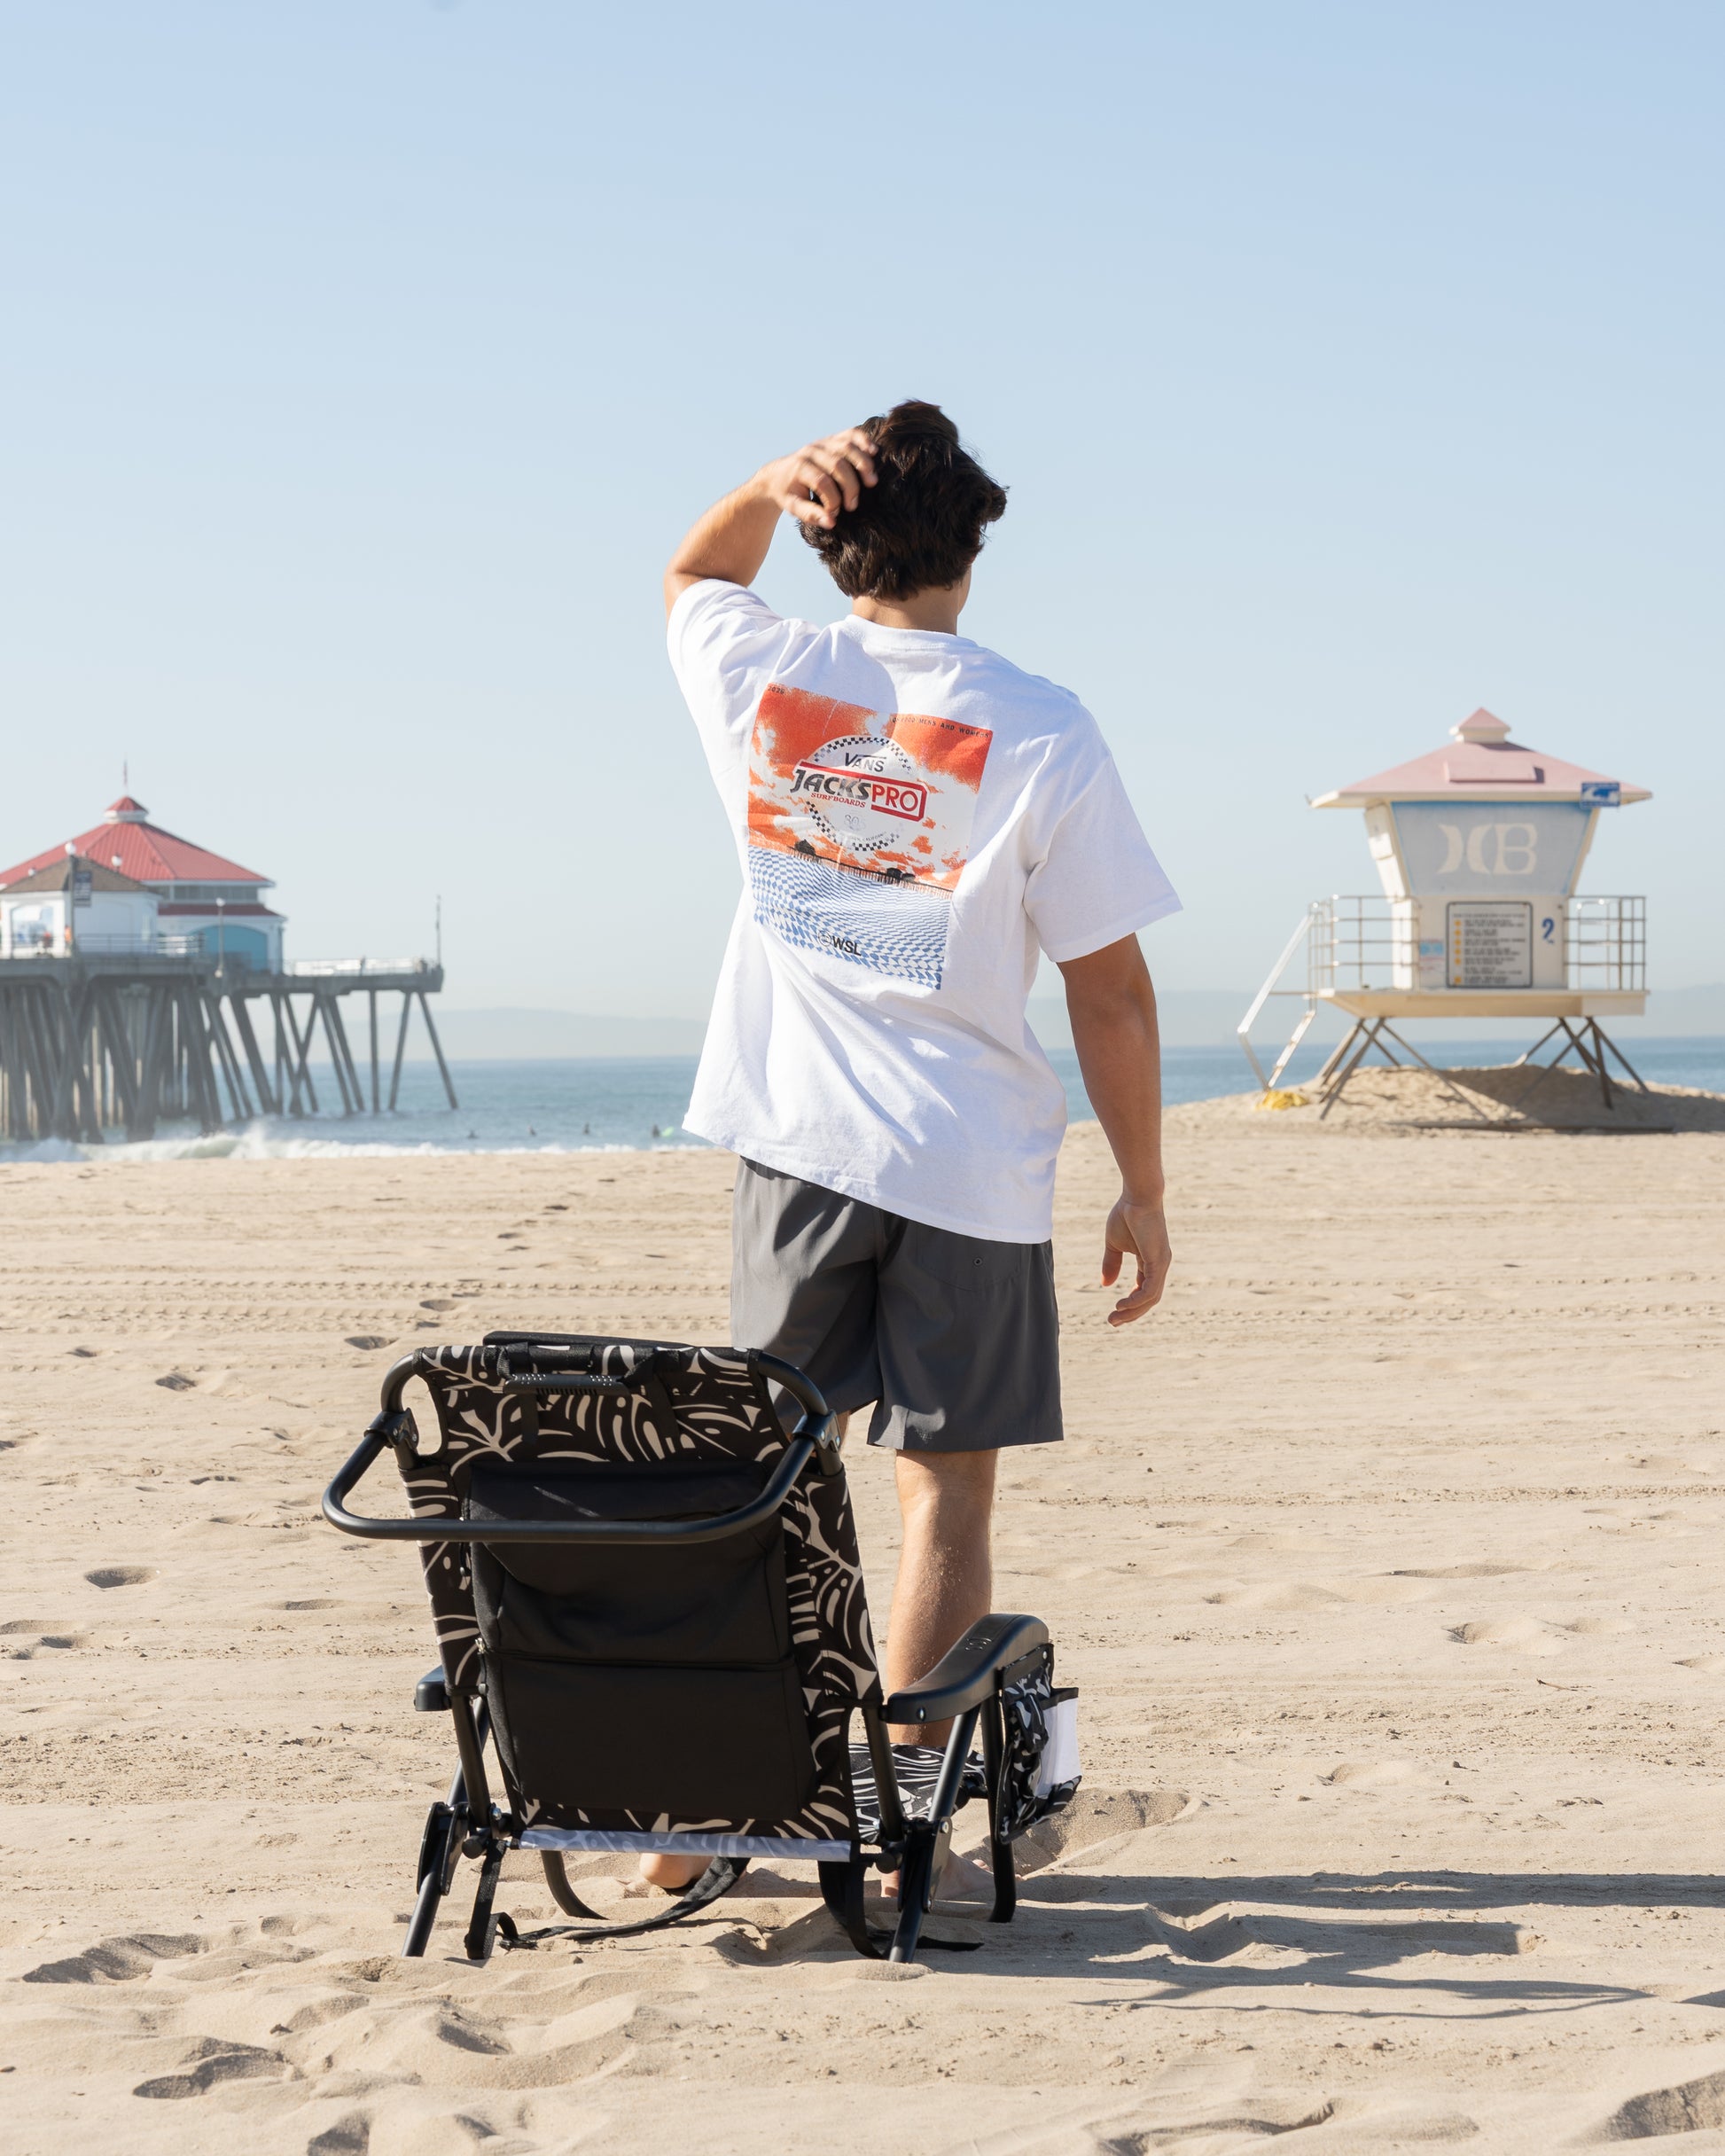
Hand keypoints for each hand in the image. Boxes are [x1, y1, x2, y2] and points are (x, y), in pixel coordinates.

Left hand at [757, 429, 877, 529]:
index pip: (822, 482)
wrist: (778, 475)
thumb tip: (831, 522)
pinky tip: (873, 451)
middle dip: (850, 487)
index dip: (833, 500)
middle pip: (837, 465)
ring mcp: (822, 443)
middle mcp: (811, 451)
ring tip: (871, 482)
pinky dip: (863, 440)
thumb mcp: (794, 507)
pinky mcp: (831, 439)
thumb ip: (811, 515)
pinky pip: (850, 434)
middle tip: (853, 505)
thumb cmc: (788, 494)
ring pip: (847, 447)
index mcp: (799, 467)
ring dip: (863, 464)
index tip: (834, 514)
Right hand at [1101, 1195, 1170, 1326]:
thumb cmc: (1126, 1214)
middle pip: (1148, 1299)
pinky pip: (1150, 1290)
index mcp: (1150, 1261)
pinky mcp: (1159, 1261)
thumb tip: (1105, 1284)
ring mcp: (1161, 1264)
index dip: (1130, 1304)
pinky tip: (1121, 1304)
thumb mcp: (1114, 1244)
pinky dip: (1136, 1300)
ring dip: (1132, 1311)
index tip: (1113, 1312)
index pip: (1143, 1290)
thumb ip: (1111, 1264)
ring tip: (1115, 1317)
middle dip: (1130, 1313)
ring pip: (1150, 1298)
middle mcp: (1159, 1265)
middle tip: (1112, 1322)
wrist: (1137, 1196)